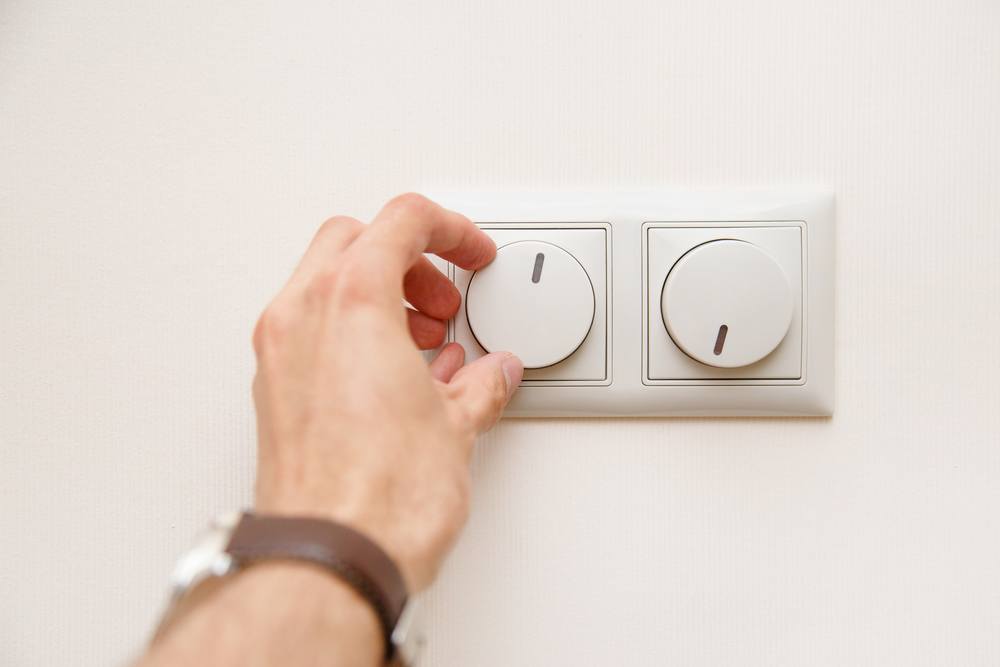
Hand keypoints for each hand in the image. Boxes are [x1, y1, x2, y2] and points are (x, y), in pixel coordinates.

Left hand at [250, 193, 523, 590]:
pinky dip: (351, 330)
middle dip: (408, 257)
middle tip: (444, 299)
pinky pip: (310, 331)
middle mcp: (302, 316)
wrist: (329, 558)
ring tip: (425, 342)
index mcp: (351, 300)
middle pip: (353, 239)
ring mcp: (279, 354)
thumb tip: (492, 374)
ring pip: (323, 282)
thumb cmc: (382, 496)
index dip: (450, 229)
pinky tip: (393, 375)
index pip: (401, 221)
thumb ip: (480, 385)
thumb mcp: (457, 426)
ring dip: (378, 294)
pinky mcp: (272, 393)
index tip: (473, 253)